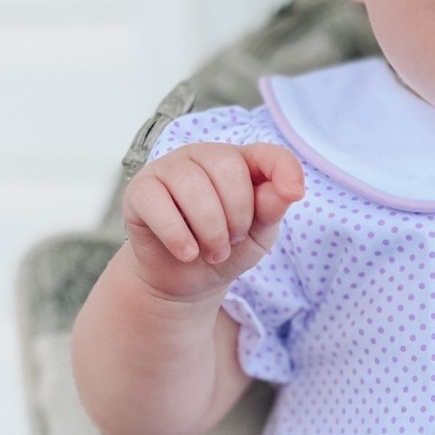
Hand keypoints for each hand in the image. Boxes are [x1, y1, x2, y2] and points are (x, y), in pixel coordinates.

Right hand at [122, 141, 304, 300]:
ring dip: (210, 231)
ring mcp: (168, 169)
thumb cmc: (224, 250)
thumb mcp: (258, 236)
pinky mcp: (140, 190)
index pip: (267, 153)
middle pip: (228, 168)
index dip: (284, 169)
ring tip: (212, 252)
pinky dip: (178, 236)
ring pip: (193, 186)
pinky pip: (159, 205)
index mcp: (239, 162)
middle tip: (231, 241)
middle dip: (237, 216)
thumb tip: (285, 191)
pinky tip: (187, 252)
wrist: (185, 281)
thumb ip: (271, 211)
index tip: (295, 194)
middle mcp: (202, 156)